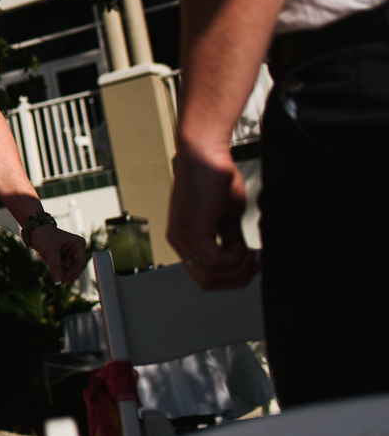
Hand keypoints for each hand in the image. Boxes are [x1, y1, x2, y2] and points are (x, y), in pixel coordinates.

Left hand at [29, 225, 87, 285]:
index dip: (72, 274)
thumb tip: (58, 283)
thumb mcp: (50, 251)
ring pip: (65, 269)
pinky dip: (52, 264)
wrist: (33, 230)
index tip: (62, 282)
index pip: (79, 264)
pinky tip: (45, 257)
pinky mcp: (64, 257)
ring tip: (45, 255)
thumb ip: (55, 267)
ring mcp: (70, 253)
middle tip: (46, 258)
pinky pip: (59, 267)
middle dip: (59, 267)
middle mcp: (77, 249)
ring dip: (54, 266)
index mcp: (78, 244)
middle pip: (72, 268)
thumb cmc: (43, 235)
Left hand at [167, 145, 258, 289]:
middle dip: (238, 279)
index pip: (204, 277)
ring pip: (212, 276)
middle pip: (207, 283)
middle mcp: (178, 240)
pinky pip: (217, 262)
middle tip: (255, 263)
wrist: (206, 152)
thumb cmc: (215, 178)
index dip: (232, 279)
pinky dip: (237, 257)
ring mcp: (183, 236)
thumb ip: (231, 240)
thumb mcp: (227, 218)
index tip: (252, 266)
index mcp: (184, 239)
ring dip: (239, 268)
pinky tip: (243, 243)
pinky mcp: (192, 228)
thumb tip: (243, 261)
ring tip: (249, 250)